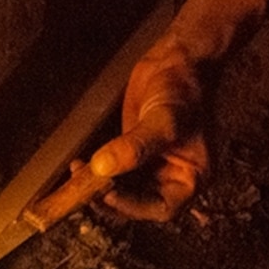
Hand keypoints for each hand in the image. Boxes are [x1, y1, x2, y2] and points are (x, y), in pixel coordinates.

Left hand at [82, 37, 207, 221]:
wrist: (177, 60)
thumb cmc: (183, 90)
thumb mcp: (163, 120)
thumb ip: (136, 146)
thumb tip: (102, 168)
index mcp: (191, 178)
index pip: (162, 208)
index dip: (133, 206)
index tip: (107, 193)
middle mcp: (172, 177)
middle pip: (137, 203)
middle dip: (110, 197)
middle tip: (83, 187)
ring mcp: (152, 166)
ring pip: (122, 189)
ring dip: (98, 186)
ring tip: (77, 174)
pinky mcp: (133, 153)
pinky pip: (114, 171)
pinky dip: (97, 172)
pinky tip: (80, 165)